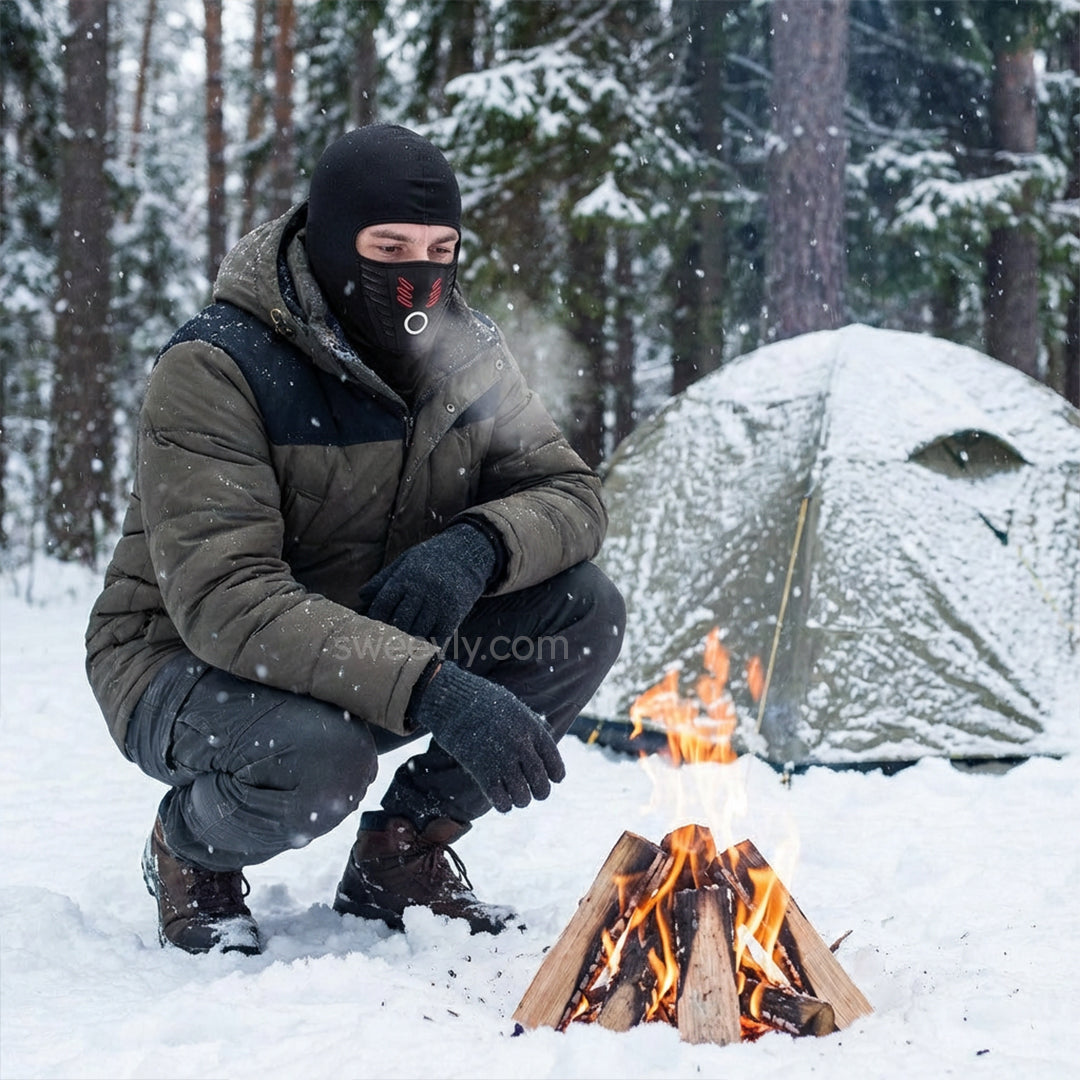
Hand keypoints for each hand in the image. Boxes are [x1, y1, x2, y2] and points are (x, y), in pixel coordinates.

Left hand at [358, 523, 496, 640]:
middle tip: (380, 647)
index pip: (383, 603)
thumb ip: (383, 579)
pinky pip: (438, 636)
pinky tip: (420, 652)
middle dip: (389, 635)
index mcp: (406, 578)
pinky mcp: (453, 614)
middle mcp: (421, 591)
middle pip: (400, 621)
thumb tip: (361, 596)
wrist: (467, 554)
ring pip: (418, 631)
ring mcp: (438, 604)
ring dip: (407, 643)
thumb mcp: (405, 561)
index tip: (368, 629)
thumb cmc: (431, 559)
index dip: (374, 619)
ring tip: (397, 653)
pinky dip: (428, 646)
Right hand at [412, 661, 565, 812]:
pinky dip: (504, 804)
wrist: (455, 702)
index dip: (556, 775)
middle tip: (536, 792)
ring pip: (522, 797)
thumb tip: (550, 734)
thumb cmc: (487, 704)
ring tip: (517, 796)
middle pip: (541, 784)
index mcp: (532, 730)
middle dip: (541, 792)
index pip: (554, 763)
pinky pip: (500, 800)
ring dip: (521, 800)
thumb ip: (534, 725)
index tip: (554, 779)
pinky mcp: (482, 771)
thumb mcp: (517, 709)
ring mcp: (501, 760)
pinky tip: (502, 800)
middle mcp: (520, 746)